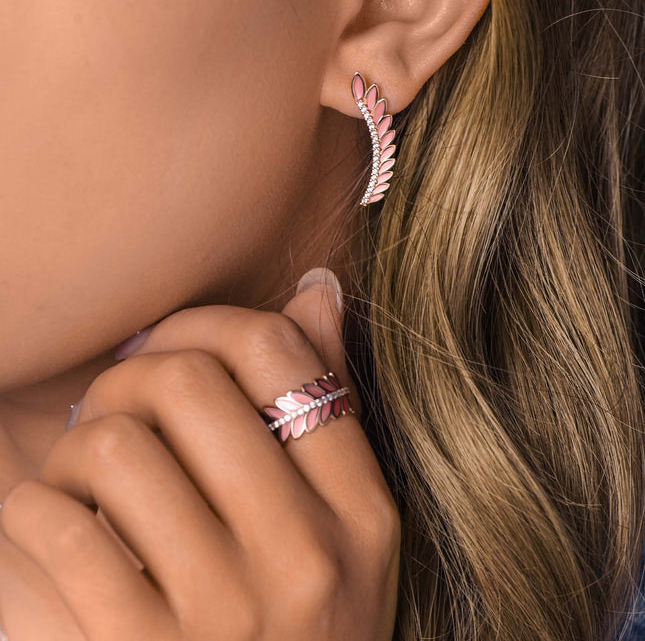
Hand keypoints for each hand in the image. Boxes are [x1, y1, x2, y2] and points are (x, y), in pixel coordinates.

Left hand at [0, 273, 400, 639]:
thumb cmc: (298, 627)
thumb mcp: (345, 529)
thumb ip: (331, 407)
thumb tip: (317, 287)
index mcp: (361, 515)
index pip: (279, 354)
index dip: (205, 324)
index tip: (170, 346)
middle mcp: (304, 560)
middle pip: (186, 382)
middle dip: (130, 377)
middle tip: (116, 406)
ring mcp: (221, 617)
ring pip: (111, 446)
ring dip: (77, 447)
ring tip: (86, 476)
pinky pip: (50, 528)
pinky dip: (34, 508)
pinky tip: (55, 527)